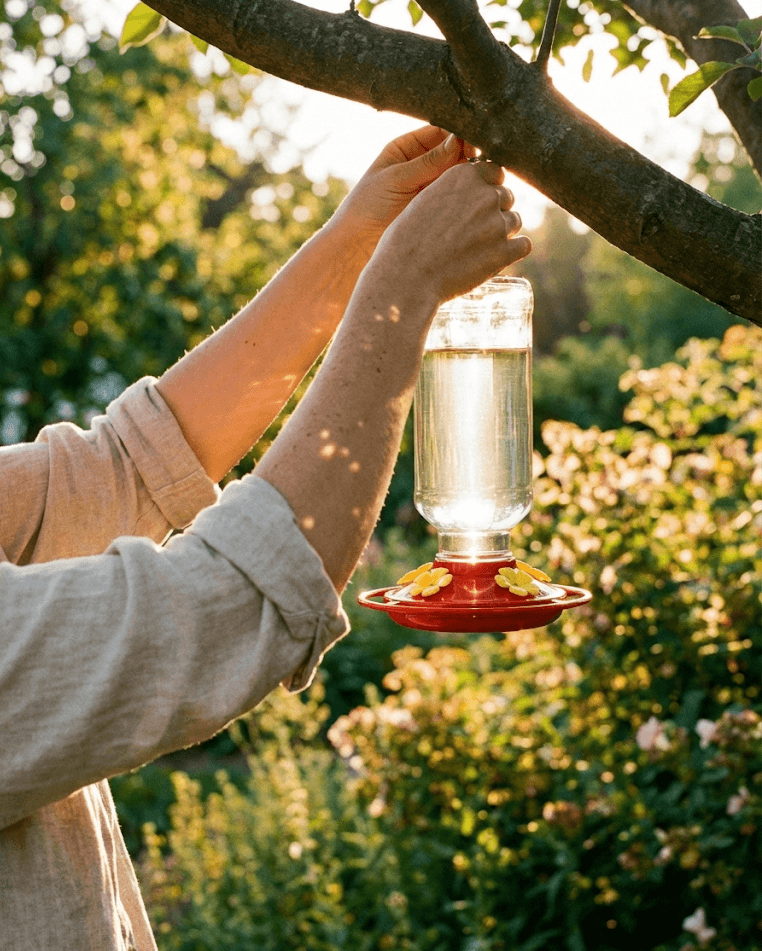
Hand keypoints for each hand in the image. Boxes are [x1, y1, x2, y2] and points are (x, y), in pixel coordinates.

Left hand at [334, 125, 476, 242]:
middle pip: (454, 151)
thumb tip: (458, 141)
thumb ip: (428, 162)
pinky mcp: (437, 207)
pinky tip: (472, 195)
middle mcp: (422, 165)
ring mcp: (431, 186)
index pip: (440, 132)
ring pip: (459, 174)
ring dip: (470, 175)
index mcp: (407, 148)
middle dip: (468, 154)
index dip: (458, 135)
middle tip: (479, 162)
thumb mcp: (396, 178)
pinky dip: (467, 194)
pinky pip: (457, 196)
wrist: (358, 244)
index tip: (471, 143)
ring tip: (478, 179)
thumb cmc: (367, 206)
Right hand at [371, 159, 531, 306]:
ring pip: (514, 221)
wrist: (406, 277)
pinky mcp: (505, 251)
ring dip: (501, 233)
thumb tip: (477, 192)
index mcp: (464, 176)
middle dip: (494, 212)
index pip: (494, 172)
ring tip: (475, 250)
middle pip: (506, 197)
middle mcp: (485, 194)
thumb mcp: (425, 200)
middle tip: (471, 233)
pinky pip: (524, 245)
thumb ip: (455, 192)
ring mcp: (498, 223)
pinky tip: (494, 260)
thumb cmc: (407, 242)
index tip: (475, 205)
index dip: (486, 189)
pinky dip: (512, 253)